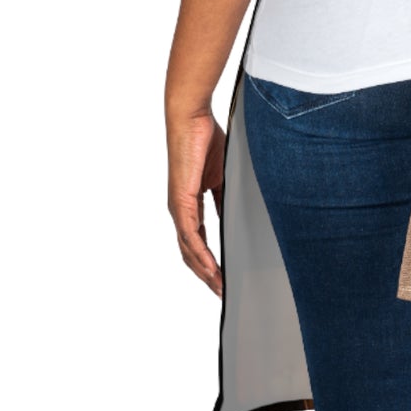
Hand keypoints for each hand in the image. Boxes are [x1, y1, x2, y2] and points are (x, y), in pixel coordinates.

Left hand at [167, 109, 226, 297]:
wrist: (191, 118)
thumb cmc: (205, 138)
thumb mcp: (221, 174)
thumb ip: (224, 196)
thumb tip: (233, 216)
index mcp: (189, 204)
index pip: (197, 241)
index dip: (208, 261)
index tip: (223, 276)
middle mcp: (180, 210)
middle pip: (189, 253)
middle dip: (206, 274)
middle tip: (222, 291)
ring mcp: (178, 207)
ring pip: (188, 250)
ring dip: (203, 271)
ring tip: (219, 287)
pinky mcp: (181, 200)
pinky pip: (190, 234)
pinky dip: (200, 254)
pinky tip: (212, 267)